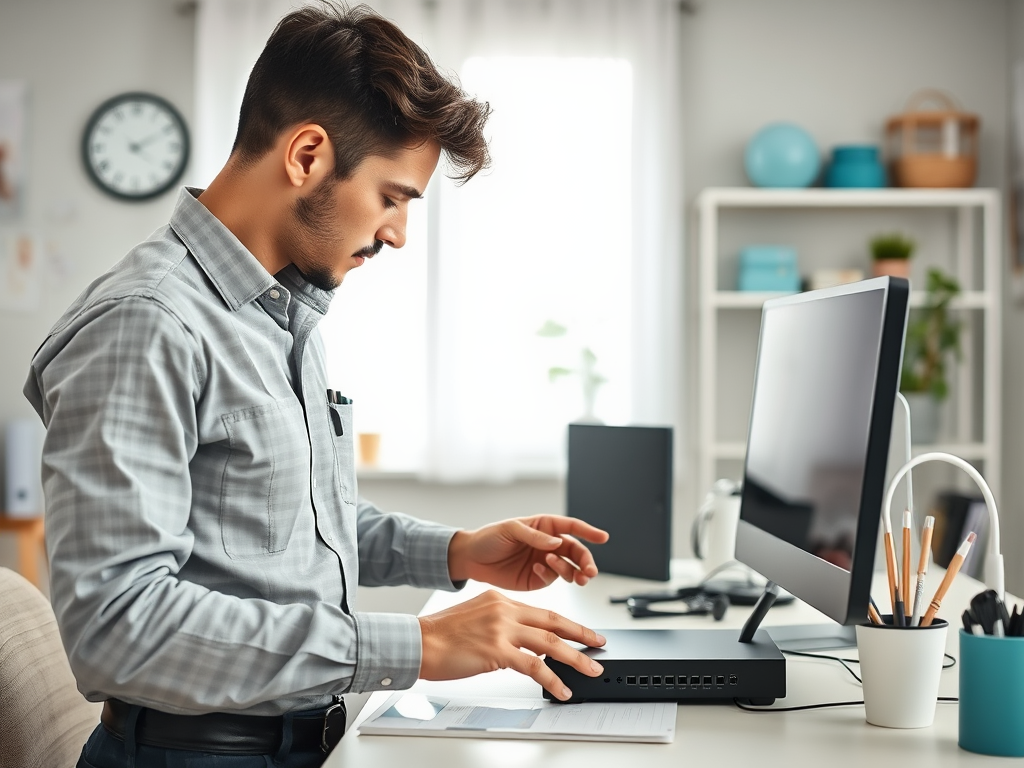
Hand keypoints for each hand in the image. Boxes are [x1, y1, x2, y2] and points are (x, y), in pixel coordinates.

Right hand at [418, 590, 605, 700]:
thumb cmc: (440, 635)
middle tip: (599, 643)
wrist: (419, 641)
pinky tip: (562, 688)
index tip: (582, 631)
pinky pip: (534, 666)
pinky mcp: (497, 650)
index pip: (543, 612)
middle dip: (581, 634)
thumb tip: (520, 642)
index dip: (567, 623)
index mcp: (501, 600)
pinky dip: (552, 679)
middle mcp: (505, 610)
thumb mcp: (476, 616)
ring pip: (551, 643)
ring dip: (576, 658)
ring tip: (592, 669)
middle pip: (554, 622)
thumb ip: (500, 623)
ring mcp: (502, 629)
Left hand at [447, 515, 608, 589]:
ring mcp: (545, 561)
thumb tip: (557, 542)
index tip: (603, 538)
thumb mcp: (509, 530)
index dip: (589, 531)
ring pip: (570, 567)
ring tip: (571, 575)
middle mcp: (549, 544)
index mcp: (545, 526)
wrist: (471, 560)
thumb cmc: (489, 538)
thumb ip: (534, 536)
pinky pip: (553, 578)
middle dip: (586, 561)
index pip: (572, 527)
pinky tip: (538, 569)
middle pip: (576, 551)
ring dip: (574, 571)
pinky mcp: (538, 578)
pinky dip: (551, 574)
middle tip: (589, 572)